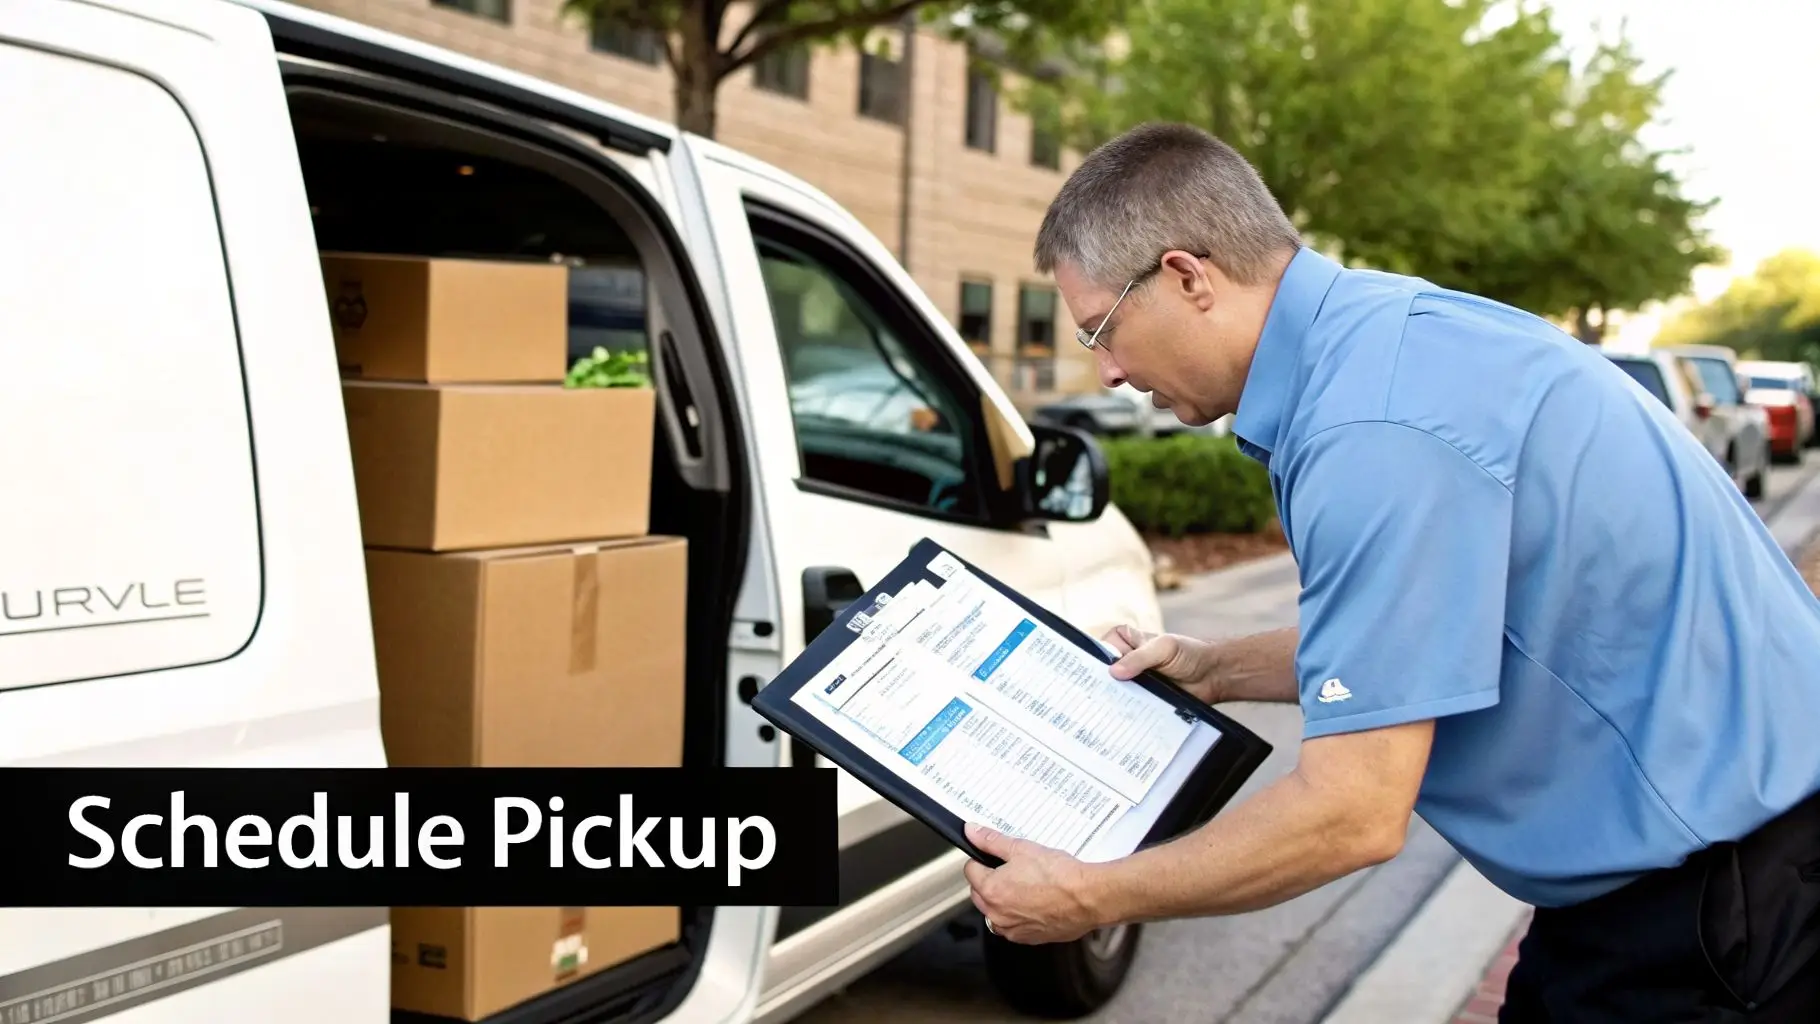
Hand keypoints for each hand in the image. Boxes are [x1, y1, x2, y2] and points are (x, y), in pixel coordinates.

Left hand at [963, 823, 1108, 944]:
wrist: (1087, 898)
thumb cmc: (1059, 876)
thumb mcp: (1022, 848)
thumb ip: (992, 841)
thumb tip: (972, 832)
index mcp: (991, 890)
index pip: (970, 871)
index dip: (981, 859)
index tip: (993, 858)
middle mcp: (997, 914)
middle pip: (980, 893)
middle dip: (989, 881)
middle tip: (1012, 870)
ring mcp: (1012, 929)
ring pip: (995, 912)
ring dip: (1002, 901)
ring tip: (1025, 886)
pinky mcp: (1029, 938)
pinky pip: (1013, 926)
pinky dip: (1018, 916)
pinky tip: (1035, 902)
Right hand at [1102, 624, 1222, 704]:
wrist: (1212, 676)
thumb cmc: (1190, 653)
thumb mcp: (1164, 648)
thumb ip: (1140, 657)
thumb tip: (1114, 672)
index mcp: (1124, 639)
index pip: (1100, 650)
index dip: (1094, 664)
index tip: (1090, 679)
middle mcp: (1124, 658)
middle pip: (1103, 673)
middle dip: (1101, 685)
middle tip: (1094, 700)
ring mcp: (1132, 679)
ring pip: (1114, 690)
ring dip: (1113, 700)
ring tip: (1105, 712)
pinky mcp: (1140, 697)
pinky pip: (1127, 704)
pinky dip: (1126, 710)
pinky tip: (1121, 719)